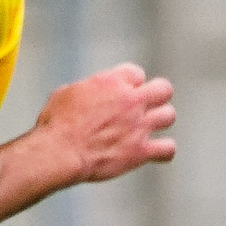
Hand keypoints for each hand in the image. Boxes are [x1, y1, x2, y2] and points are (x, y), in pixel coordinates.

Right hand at [35, 62, 175, 183]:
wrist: (60, 151)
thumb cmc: (57, 123)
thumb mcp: (68, 92)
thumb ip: (89, 89)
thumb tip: (91, 93)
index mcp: (113, 82)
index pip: (137, 73)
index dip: (130, 83)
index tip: (122, 93)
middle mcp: (131, 100)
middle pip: (163, 89)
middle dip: (156, 96)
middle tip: (146, 106)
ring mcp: (139, 126)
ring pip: (169, 116)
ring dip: (160, 120)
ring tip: (148, 127)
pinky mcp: (141, 151)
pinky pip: (168, 149)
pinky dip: (164, 151)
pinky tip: (156, 153)